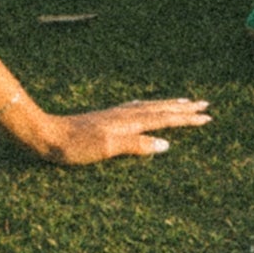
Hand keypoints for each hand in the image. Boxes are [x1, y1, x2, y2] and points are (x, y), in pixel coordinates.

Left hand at [1, 94, 209, 166]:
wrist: (46, 134)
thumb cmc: (75, 147)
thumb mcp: (106, 149)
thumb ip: (136, 146)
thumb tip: (166, 145)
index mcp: (128, 123)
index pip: (165, 119)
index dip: (186, 119)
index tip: (207, 117)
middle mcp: (124, 115)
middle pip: (160, 109)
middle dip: (183, 109)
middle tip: (205, 105)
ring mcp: (115, 115)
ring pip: (149, 107)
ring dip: (168, 105)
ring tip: (183, 103)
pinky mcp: (105, 118)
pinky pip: (136, 108)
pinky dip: (149, 107)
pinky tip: (145, 107)